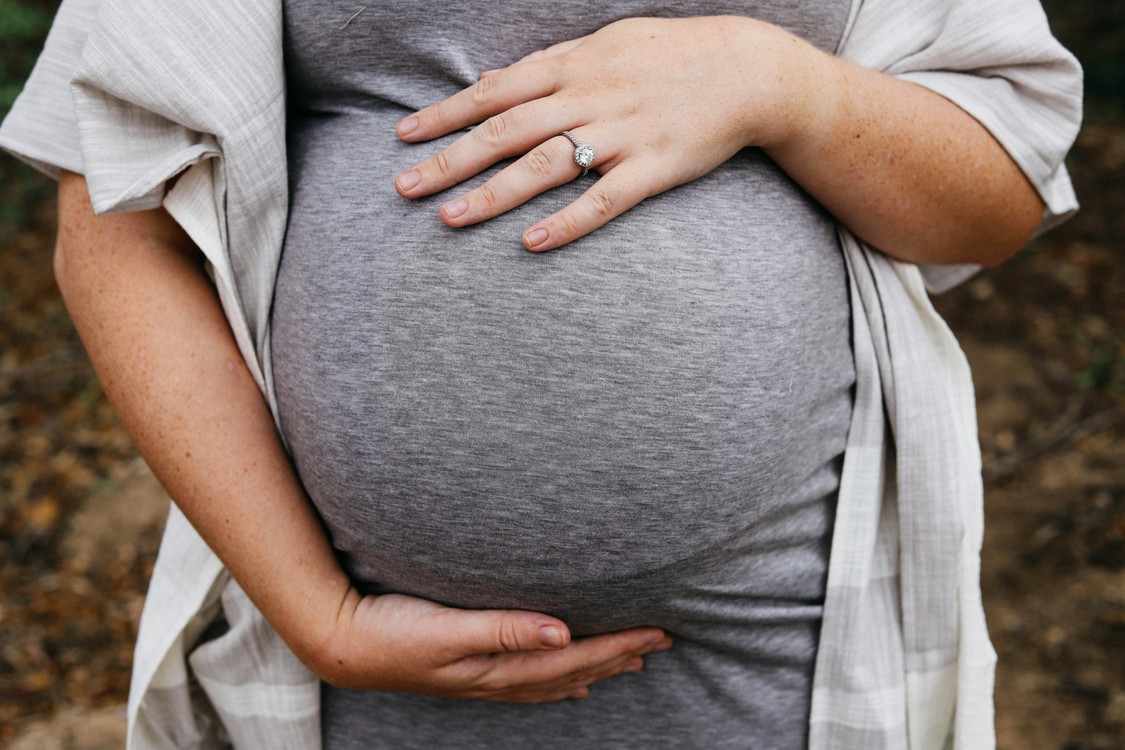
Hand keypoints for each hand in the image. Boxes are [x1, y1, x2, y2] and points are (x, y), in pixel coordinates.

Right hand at [310, 590, 671, 702]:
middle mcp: (497, 677)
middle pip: (573, 670)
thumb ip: (504, 629)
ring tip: (630, 661)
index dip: (617, 645)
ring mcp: (484, 677)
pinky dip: (558, 681)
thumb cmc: (392, 631)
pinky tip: (568, 683)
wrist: (342, 643)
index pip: (573, 658)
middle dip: (619, 655)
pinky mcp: (470, 670)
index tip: (657, 631)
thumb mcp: (447, 629)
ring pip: (556, 679)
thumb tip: (562, 633)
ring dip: (596, 668)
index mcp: (498, 666)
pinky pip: (530, 682)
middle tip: (662, 639)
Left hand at [393, 16, 820, 250]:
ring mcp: (621, 133)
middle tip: (404, 188)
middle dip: (450, 159)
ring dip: (494, 192)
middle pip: (506, 131)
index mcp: (572, 65)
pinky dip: (567, 221)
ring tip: (449, 218)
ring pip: (545, 165)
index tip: (403, 136)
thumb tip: (492, 81)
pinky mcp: (654, 168)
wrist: (747, 70)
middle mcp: (589, 97)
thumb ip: (547, 65)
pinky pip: (605, 200)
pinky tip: (531, 243)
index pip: (494, 92)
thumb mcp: (603, 44)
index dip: (446, 114)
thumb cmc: (670, 55)